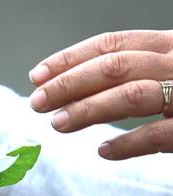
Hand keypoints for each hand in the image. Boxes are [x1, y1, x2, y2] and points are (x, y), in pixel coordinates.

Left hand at [28, 30, 172, 159]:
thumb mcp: (168, 71)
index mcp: (168, 45)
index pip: (110, 45)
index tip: (37, 76)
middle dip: (69, 84)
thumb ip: (133, 72)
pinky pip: (157, 135)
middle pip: (114, 67)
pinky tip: (103, 151)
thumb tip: (67, 87)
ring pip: (132, 95)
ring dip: (88, 109)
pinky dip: (127, 143)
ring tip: (58, 124)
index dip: (69, 59)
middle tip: (37, 102)